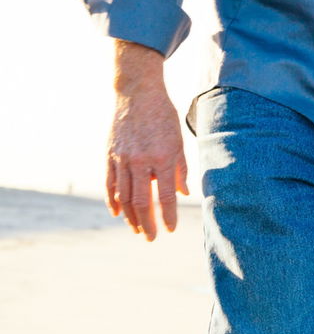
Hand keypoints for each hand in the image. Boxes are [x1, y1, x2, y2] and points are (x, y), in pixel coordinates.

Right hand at [107, 44, 187, 243]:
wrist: (137, 95)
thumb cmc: (163, 117)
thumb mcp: (178, 140)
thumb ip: (181, 169)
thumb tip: (183, 194)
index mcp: (162, 157)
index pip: (166, 195)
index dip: (168, 215)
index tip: (170, 230)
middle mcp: (140, 161)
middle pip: (141, 201)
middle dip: (147, 223)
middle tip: (151, 239)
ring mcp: (121, 160)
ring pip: (123, 197)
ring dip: (130, 217)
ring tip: (137, 230)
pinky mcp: (109, 156)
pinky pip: (109, 185)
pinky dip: (113, 202)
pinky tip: (118, 214)